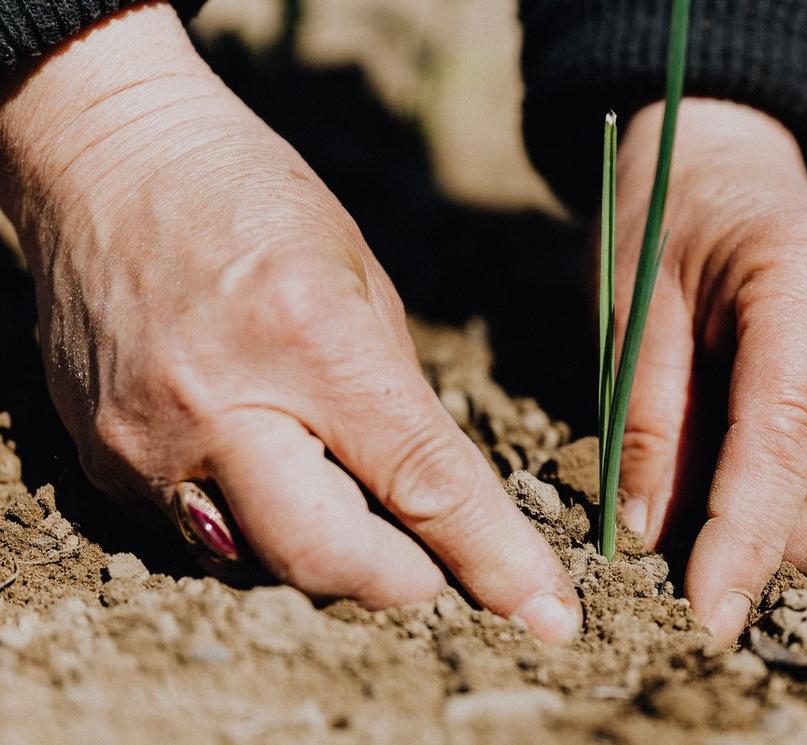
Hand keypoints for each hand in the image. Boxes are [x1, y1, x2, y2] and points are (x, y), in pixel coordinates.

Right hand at [0, 3, 578, 642]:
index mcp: (311, 340)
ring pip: (263, 564)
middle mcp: (220, 405)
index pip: (422, 484)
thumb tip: (436, 498)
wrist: (107, 159)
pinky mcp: (102, 461)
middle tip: (434, 562)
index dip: (493, 560)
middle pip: (330, 560)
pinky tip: (267, 463)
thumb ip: (399, 398)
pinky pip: (201, 536)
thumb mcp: (362, 278)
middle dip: (404, 581)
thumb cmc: (252, 198)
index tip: (546, 615)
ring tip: (342, 488)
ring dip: (328, 553)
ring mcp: (148, 442)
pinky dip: (256, 523)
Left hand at [614, 99, 806, 645]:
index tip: (708, 614)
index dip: (751, 537)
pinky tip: (782, 490)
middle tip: (720, 554)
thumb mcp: (631, 311)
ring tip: (745, 518)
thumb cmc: (667, 225)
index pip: (793, 435)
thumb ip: (647, 422)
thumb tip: (655, 540)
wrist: (724, 167)